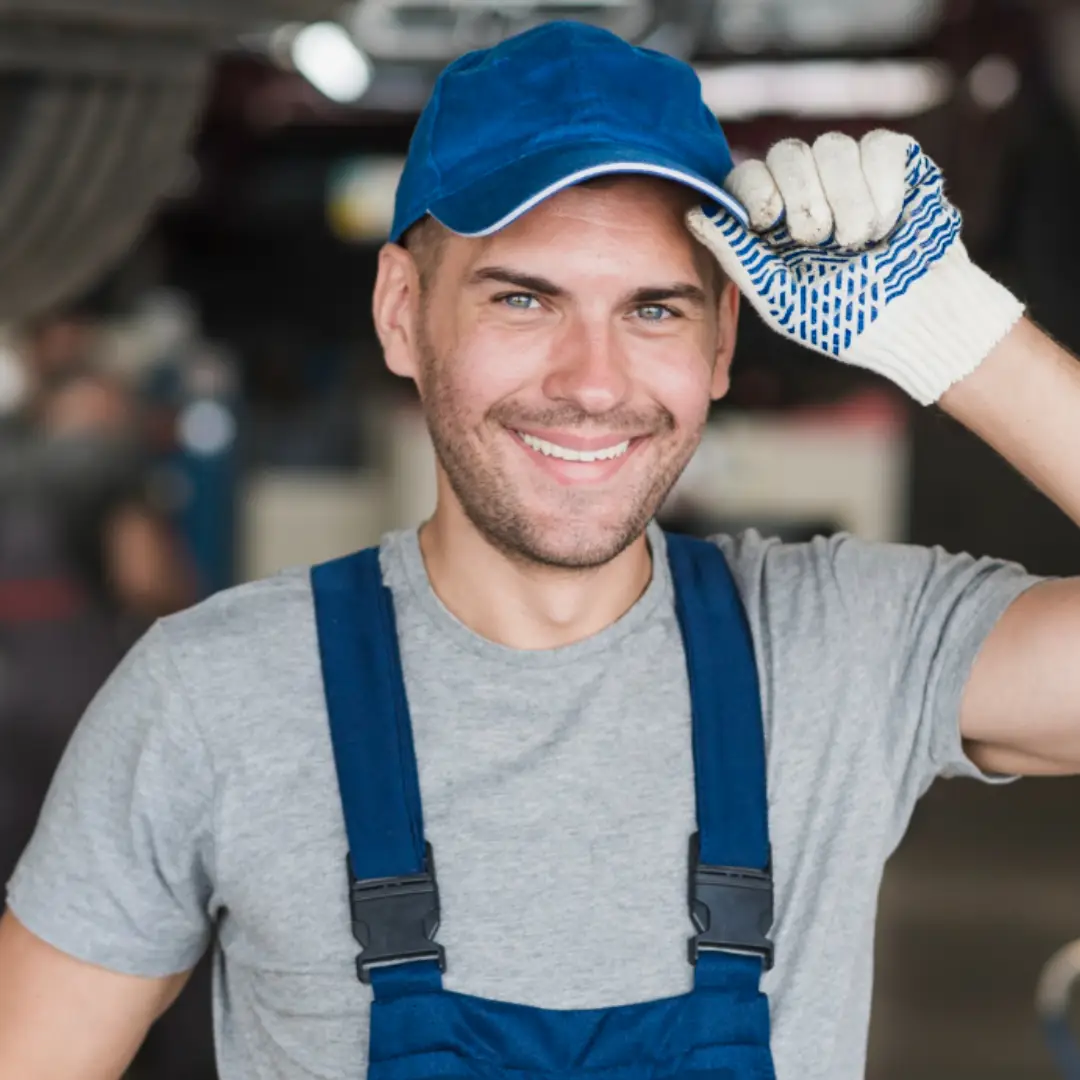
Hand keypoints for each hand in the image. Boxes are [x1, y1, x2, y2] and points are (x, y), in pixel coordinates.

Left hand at [687, 131, 1025, 403]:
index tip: (768, 223)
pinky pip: (878, 147)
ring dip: (846, 202)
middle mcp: (808, 188)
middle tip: (820, 241)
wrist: (917, 325)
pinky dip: (883, 189)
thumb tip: (694, 215)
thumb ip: (739, 258)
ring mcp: (850, 172)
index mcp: (773, 221)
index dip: (754, 190)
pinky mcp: (895, 162)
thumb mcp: (781, 300)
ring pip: (832, 146)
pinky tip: (889, 226)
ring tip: (860, 244)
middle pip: (786, 152)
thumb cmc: (846, 320)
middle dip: (801, 198)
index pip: (746, 175)